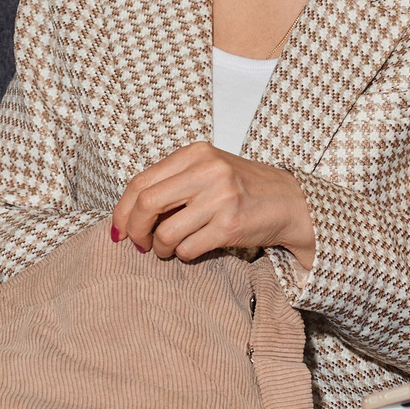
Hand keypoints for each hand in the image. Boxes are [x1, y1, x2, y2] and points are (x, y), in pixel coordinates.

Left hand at [112, 143, 314, 270]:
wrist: (290, 202)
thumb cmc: (243, 188)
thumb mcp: (208, 171)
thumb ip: (172, 183)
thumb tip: (127, 214)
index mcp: (196, 154)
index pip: (141, 181)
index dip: (123, 209)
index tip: (119, 227)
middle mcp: (208, 172)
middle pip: (147, 204)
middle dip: (135, 229)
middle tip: (137, 242)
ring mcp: (220, 199)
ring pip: (166, 232)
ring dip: (160, 248)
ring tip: (168, 248)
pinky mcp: (230, 226)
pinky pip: (188, 248)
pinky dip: (182, 254)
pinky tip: (191, 249)